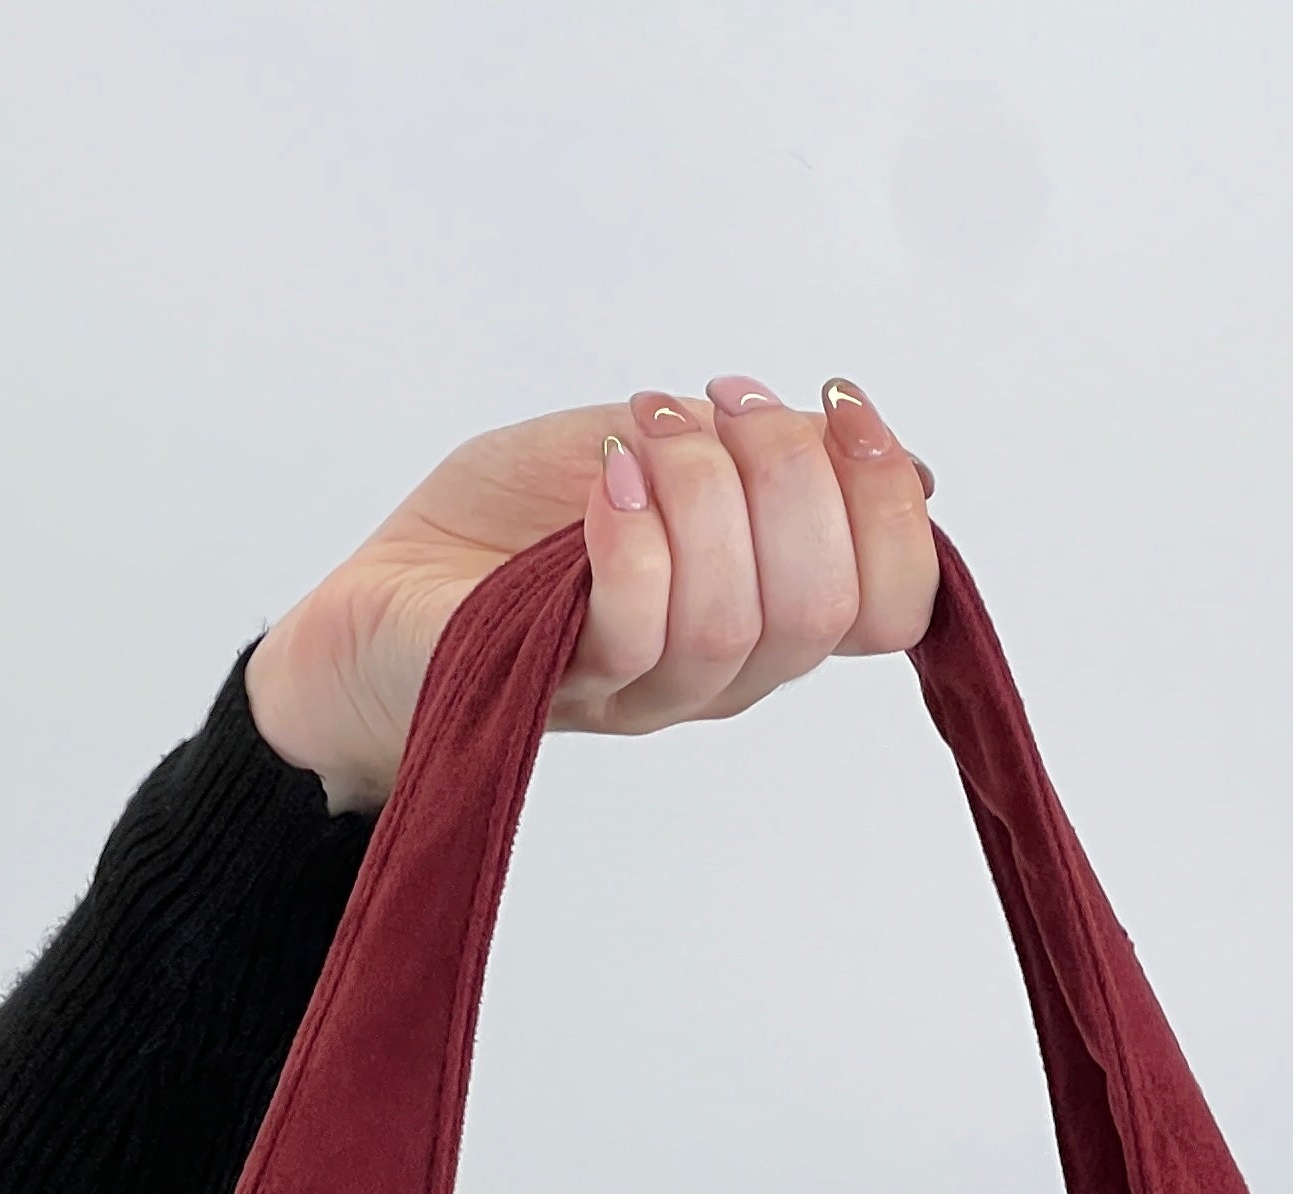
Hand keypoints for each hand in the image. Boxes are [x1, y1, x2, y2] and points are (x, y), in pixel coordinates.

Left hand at [244, 377, 937, 812]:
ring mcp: (643, 692)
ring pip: (737, 618)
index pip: (894, 603)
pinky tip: (603, 480)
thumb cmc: (506, 530)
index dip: (889, 499)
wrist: (381, 595)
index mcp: (763, 614)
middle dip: (788, 473)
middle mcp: (719, 672)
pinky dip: (632, 530)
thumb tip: (911, 462)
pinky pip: (635, 625)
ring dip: (702, 491)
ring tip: (640, 434)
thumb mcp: (659, 448)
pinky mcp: (561, 688)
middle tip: (715, 404)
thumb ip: (768, 454)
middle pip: (825, 604)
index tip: (836, 403)